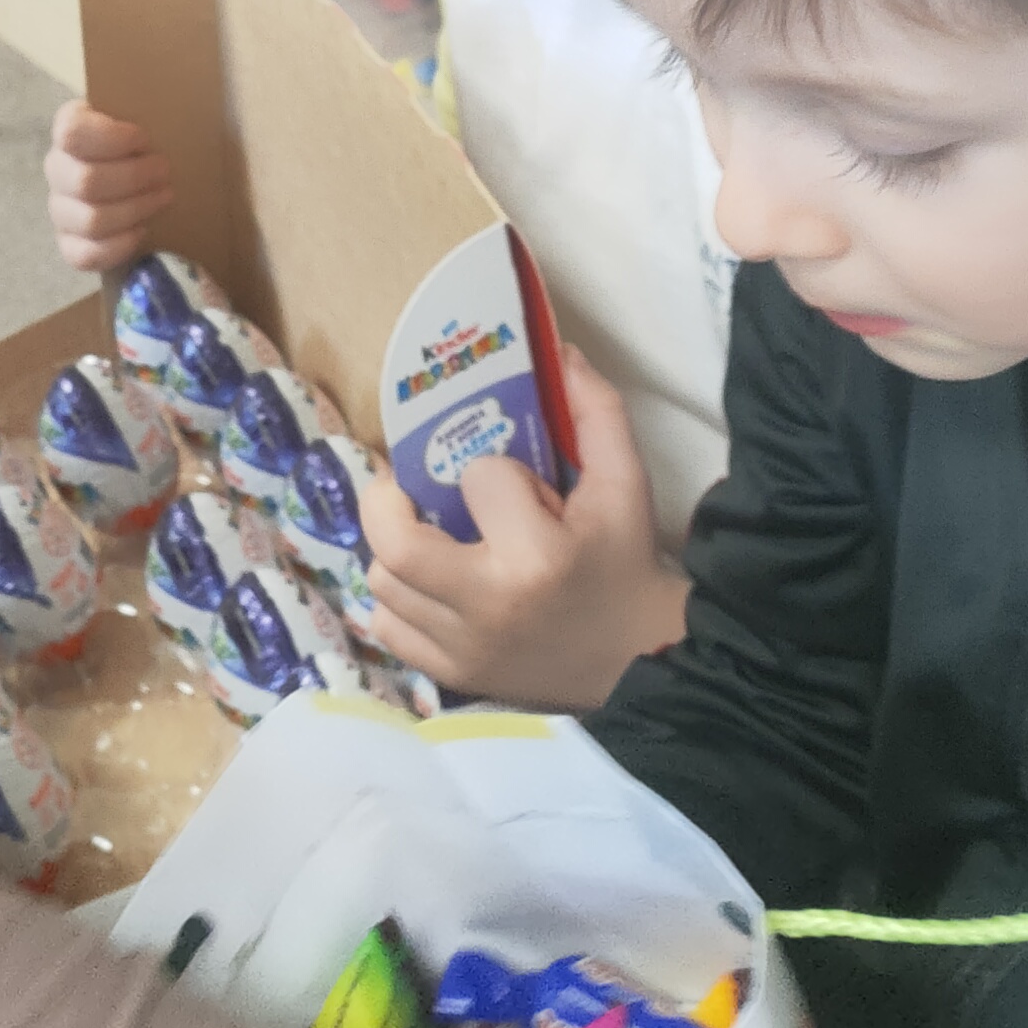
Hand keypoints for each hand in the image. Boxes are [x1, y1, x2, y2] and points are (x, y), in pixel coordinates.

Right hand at [46, 99, 175, 275]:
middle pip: (84, 182)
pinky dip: (117, 246)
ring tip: (164, 198)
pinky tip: (142, 231)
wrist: (149, 169)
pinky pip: (82, 255)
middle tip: (165, 171)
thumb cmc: (153, 136)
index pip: (71, 133)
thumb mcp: (152, 109)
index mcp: (72, 127)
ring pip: (89, 220)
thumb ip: (152, 100)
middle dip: (134, 179)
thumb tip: (182, 72)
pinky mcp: (70, 243)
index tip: (144, 138)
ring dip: (136, 210)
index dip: (110, 139)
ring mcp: (61, 208)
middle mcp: (57, 167)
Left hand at [360, 348, 686, 712]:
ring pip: (382, 581)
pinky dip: (397, 598)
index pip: (478, 479)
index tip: (517, 488)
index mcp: (535, 555)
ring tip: (426, 533)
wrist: (644, 659)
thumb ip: (596, 412)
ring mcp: (464, 646)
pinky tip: (428, 582)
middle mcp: (488, 604)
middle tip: (405, 486)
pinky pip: (388, 626)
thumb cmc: (627, 565)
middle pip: (395, 542)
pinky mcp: (454, 675)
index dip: (493, 472)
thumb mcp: (627, 484)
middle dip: (387, 500)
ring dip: (394, 548)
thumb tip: (559, 352)